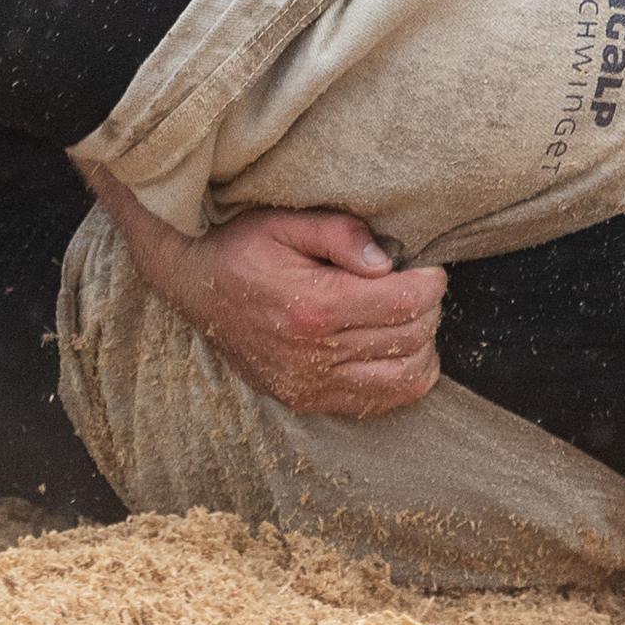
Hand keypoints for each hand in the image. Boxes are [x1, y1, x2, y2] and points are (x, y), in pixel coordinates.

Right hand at [169, 206, 446, 418]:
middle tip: (418, 286)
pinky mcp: (308, 400)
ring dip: (422, 345)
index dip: (431, 283)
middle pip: (411, 338)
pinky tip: (394, 350)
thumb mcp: (285, 222)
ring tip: (408, 318)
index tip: (428, 268)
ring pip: (405, 377)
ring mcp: (311, 384)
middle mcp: (314, 354)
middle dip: (428, 309)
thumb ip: (340, 234)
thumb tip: (388, 261)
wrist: (193, 287)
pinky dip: (402, 378)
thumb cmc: (240, 248)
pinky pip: (380, 402)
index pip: (405, 303)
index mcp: (314, 307)